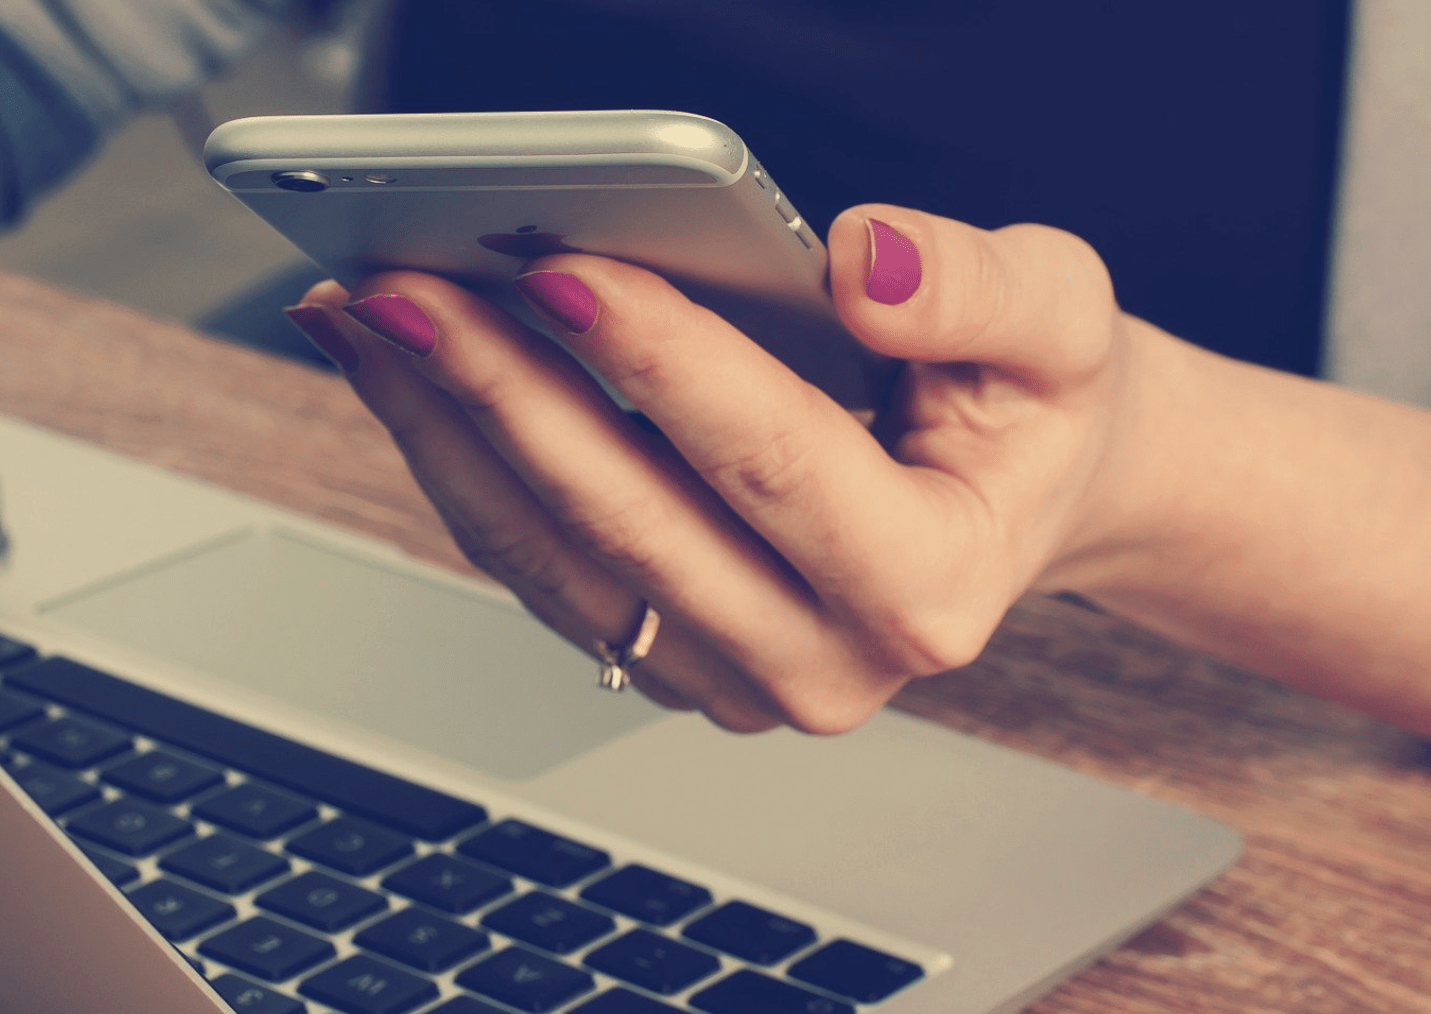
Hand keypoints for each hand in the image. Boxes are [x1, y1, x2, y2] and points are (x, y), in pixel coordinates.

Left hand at [286, 205, 1146, 733]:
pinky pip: (535, 566)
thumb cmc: (1031, 410)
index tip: (561, 270)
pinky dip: (459, 462)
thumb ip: (978, 289)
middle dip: (500, 391)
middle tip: (404, 288)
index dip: (661, 363)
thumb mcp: (1063, 323)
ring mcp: (730, 678)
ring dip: (444, 430)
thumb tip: (860, 263)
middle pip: (627, 520)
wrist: (1017, 500)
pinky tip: (406, 373)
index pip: (772, 463)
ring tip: (367, 318)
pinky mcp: (664, 658)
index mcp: (930, 587)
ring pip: (551, 557)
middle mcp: (823, 662)